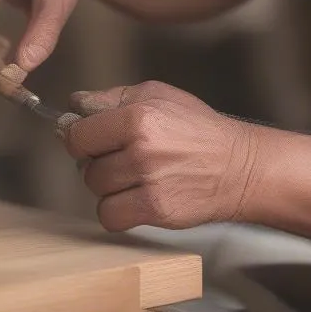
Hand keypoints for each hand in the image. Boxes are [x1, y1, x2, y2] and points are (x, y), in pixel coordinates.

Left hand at [65, 80, 261, 231]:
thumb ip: (112, 98)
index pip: (77, 134)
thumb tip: (74, 103)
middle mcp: (141, 149)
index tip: (92, 140)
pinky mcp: (155, 210)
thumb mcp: (157, 95)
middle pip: (85, 165)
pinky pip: (109, 216)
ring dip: (109, 186)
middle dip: (99, 161)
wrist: (236, 165)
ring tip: (135, 175)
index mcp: (138, 115)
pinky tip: (135, 198)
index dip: (81, 138)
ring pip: (96, 190)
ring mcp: (148, 182)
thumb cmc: (197, 128)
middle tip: (124, 156)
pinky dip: (117, 210)